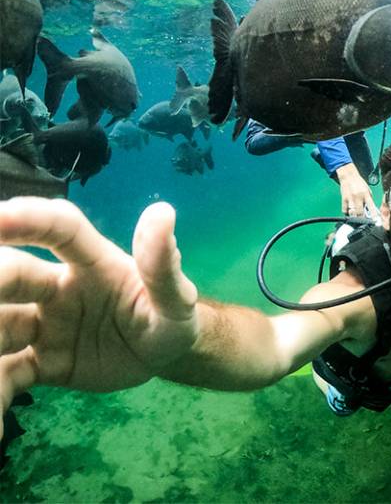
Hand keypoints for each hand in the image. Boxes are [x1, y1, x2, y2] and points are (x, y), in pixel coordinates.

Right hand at [0, 198, 199, 437]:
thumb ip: (163, 264)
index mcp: (93, 263)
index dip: (30, 219)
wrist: (164, 357)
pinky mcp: (40, 362)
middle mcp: (58, 288)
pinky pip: (7, 376)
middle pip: (13, 276)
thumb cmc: (169, 315)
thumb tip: (163, 212)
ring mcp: (44, 325)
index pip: (60, 230)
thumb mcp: (176, 298)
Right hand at [336, 164, 376, 217]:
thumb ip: (369, 200)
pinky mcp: (343, 199)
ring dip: (354, 216)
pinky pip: (345, 210)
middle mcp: (358, 197)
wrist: (349, 176)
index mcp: (366, 194)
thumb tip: (371, 210)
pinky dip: (347, 213)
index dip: (374, 215)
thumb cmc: (359, 183)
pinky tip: (349, 211)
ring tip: (356, 217)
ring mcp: (350, 198)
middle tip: (364, 220)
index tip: (376, 222)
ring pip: (352, 212)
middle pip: (360, 212)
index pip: (371, 207)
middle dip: (362, 218)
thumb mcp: (367, 190)